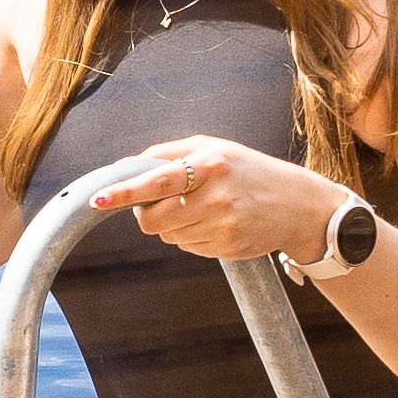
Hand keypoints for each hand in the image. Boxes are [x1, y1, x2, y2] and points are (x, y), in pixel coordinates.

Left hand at [85, 134, 359, 265]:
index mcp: (209, 164)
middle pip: (153, 220)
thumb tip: (127, 167)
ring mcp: (223, 225)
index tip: (98, 200)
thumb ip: (169, 154)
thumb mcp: (214, 148)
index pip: (156, 180)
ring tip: (204, 210)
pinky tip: (218, 224)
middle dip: (148, 216)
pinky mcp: (228, 248)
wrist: (299, 206)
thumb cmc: (249, 171)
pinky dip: (194, 237)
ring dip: (175, 226)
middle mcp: (215, 195)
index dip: (124, 193)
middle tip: (165, 204)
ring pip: (169, 237)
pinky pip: (189, 248)